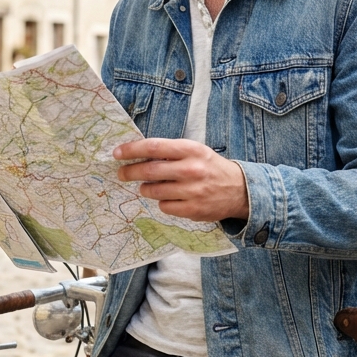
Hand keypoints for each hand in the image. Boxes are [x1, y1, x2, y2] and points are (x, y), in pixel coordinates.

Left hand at [114, 138, 248, 221]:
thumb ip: (170, 152)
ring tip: (146, 186)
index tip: (117, 153)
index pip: (154, 147)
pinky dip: (161, 202)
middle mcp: (191, 169)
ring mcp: (193, 191)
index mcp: (191, 150)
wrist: (239, 189)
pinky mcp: (193, 209)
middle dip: (130, 172)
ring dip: (145, 189)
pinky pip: (165, 206)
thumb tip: (137, 155)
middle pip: (150, 171)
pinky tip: (168, 198)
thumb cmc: (210, 167)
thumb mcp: (194, 151)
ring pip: (154, 191)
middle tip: (121, 173)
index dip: (132, 150)